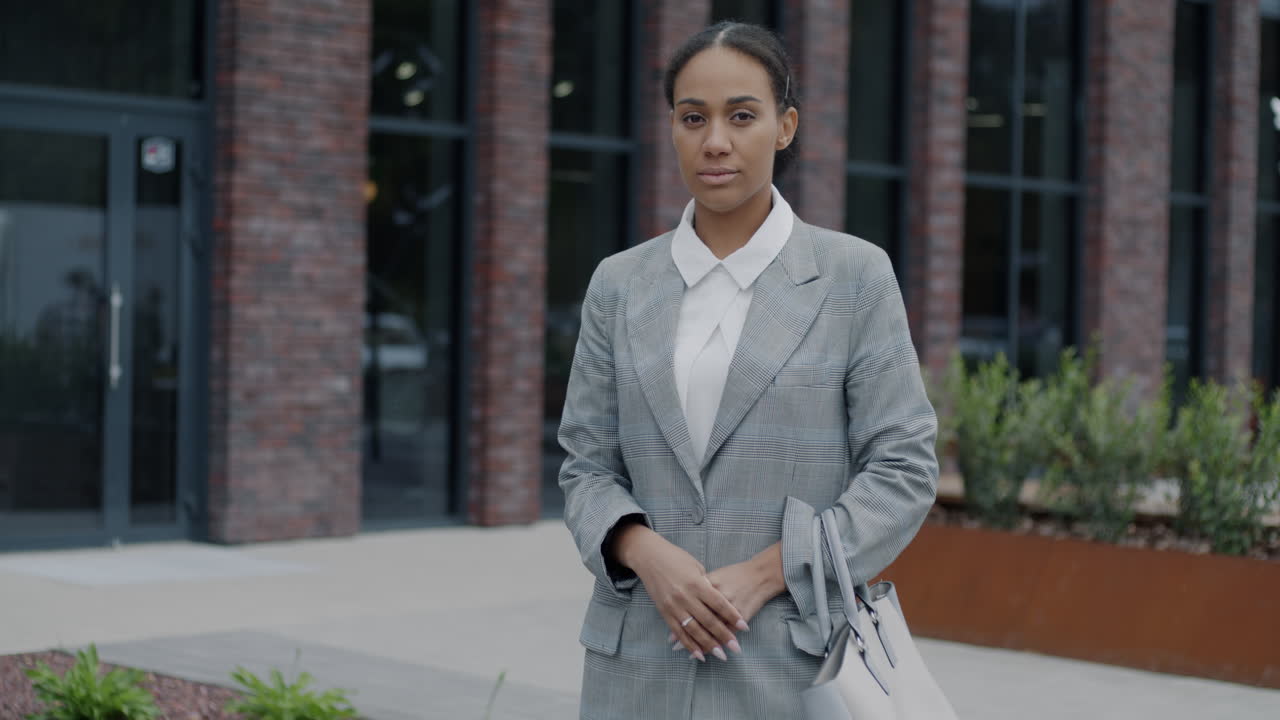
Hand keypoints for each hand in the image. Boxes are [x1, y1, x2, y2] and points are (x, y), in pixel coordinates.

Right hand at [617, 525, 748, 661]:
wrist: (648, 556)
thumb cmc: (676, 557)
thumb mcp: (696, 567)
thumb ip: (707, 585)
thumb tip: (718, 602)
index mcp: (696, 583)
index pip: (719, 604)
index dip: (732, 616)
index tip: (744, 627)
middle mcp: (685, 596)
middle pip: (708, 620)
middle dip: (724, 636)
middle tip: (736, 648)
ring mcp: (674, 606)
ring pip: (694, 630)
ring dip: (708, 645)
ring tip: (721, 655)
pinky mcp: (664, 612)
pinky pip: (678, 632)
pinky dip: (689, 645)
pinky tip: (699, 655)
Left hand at [664, 543, 785, 654]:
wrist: (760, 574)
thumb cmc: (734, 574)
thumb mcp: (714, 575)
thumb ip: (699, 588)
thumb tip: (684, 603)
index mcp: (706, 584)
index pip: (688, 606)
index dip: (679, 621)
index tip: (670, 636)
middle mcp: (715, 596)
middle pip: (698, 619)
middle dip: (686, 635)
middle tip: (675, 647)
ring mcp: (729, 606)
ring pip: (713, 628)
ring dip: (703, 643)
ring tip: (693, 655)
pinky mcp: (742, 615)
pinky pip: (728, 631)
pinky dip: (719, 642)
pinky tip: (713, 651)